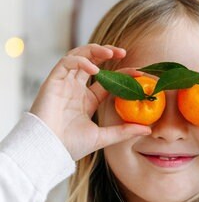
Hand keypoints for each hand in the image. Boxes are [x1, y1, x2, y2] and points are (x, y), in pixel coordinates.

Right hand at [30, 44, 150, 160]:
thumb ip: (123, 131)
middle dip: (107, 53)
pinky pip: (66, 63)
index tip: (139, 72)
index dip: (123, 74)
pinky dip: (80, 61)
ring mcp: (65, 83)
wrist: (47, 150)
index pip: (108, 80)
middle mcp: (76, 88)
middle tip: (123, 52)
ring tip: (111, 53)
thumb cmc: (70, 146)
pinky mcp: (53, 81)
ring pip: (78, 56)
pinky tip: (94, 69)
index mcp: (87, 99)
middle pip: (92, 61)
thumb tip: (147, 130)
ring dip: (95, 51)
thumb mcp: (103, 137)